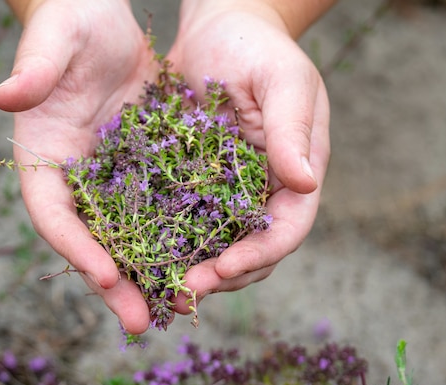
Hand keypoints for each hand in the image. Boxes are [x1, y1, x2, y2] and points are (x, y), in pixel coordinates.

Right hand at [0, 0, 157, 333]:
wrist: (100, 19)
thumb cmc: (70, 25)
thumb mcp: (53, 39)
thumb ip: (33, 67)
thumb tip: (6, 96)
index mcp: (44, 157)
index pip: (51, 212)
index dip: (74, 246)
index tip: (104, 274)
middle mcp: (74, 178)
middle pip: (90, 240)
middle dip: (113, 284)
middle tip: (140, 322)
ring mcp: (108, 178)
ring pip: (127, 236)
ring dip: (148, 274)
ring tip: (177, 307)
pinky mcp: (142, 170)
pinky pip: (159, 211)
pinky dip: (175, 240)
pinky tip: (202, 263)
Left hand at [166, 0, 330, 312]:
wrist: (218, 29)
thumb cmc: (257, 47)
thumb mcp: (282, 81)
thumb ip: (291, 130)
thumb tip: (306, 182)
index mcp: (295, 174)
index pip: (286, 230)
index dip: (258, 255)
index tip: (222, 269)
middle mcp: (263, 192)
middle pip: (251, 252)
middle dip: (220, 277)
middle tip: (182, 294)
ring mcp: (228, 192)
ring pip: (215, 246)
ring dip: (191, 271)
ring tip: (158, 289)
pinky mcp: (193, 184)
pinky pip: (181, 222)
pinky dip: (166, 244)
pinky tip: (138, 256)